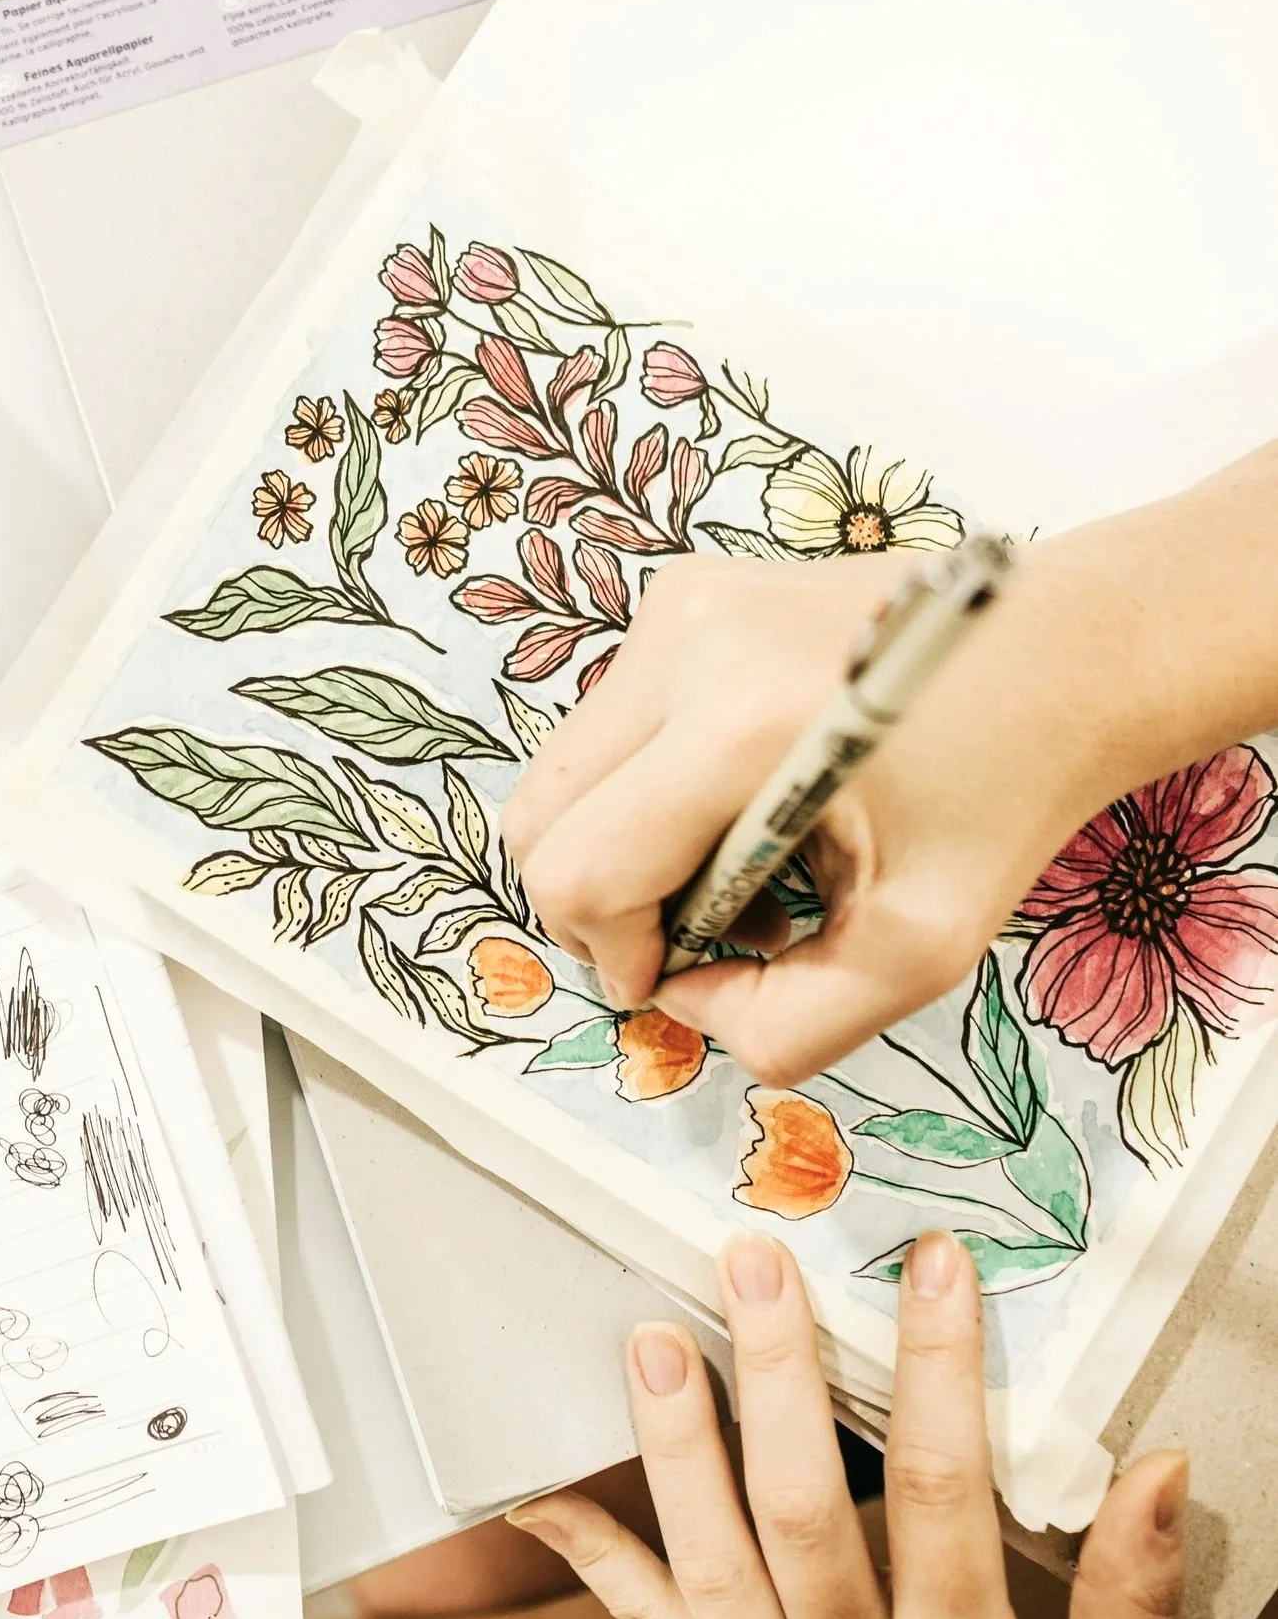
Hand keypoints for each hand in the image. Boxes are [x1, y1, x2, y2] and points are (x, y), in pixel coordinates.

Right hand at [503, 436, 1277, 1085]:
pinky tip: (745, 808)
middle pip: (541, 819)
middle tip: (700, 936)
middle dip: (601, 907)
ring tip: (739, 873)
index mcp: (739, 725)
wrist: (1077, 646)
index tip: (687, 974)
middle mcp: (685, 645)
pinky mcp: (683, 593)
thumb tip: (684, 1001)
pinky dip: (648, 792)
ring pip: (564, 775)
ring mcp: (676, 606)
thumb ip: (786, 1025)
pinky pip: (607, 726)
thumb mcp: (919, 950)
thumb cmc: (1012, 791)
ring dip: (624, 850)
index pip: (580, 870)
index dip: (614, 953)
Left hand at [506, 1230, 1188, 1618]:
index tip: (932, 1265)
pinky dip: (588, 1553)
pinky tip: (536, 1490)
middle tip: (751, 1263)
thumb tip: (1157, 1473)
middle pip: (805, 1508)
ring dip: (676, 1447)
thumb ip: (1127, 1603)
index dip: (939, 1371)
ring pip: (711, 1559)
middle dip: (778, 1380)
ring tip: (649, 1340)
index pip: (946, 1490)